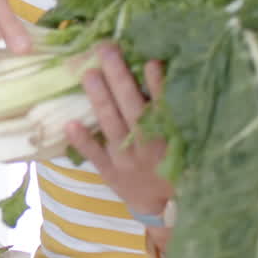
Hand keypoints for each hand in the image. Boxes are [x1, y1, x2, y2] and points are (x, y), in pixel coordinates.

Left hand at [65, 42, 172, 219]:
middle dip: (118, 76)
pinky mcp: (110, 171)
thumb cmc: (177, 168)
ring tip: (88, 73)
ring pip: (111, 124)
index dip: (157, 83)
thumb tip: (165, 75)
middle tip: (106, 48)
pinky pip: (95, 155)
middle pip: (131, 107)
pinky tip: (71, 124)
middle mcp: (147, 146)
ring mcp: (126, 159)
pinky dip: (83, 141)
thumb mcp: (186, 145)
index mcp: (169, 137)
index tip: (150, 59)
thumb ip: (177, 117)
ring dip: (99, 98)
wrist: (165, 209)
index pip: (163, 105)